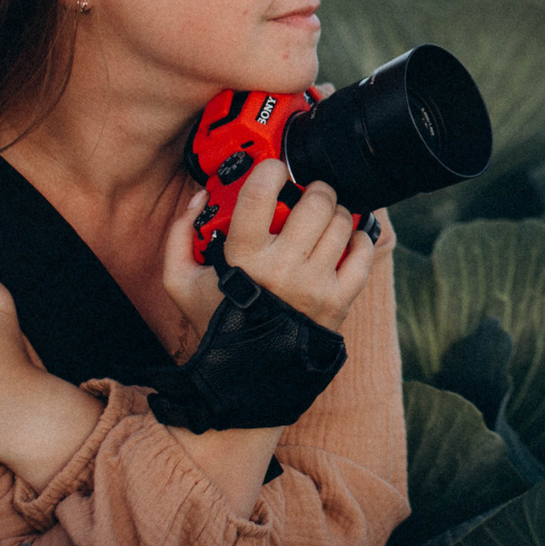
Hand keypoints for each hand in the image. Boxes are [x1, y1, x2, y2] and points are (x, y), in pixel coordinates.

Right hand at [161, 160, 385, 342]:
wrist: (248, 375)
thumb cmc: (217, 322)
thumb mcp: (180, 281)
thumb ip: (180, 234)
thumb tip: (202, 196)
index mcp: (243, 258)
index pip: (260, 194)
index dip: (270, 170)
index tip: (273, 170)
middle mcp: (283, 268)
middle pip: (314, 202)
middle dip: (312, 188)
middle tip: (306, 193)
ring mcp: (315, 285)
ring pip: (340, 223)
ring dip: (334, 212)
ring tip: (323, 219)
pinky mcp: (339, 300)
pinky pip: (364, 254)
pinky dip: (360, 239)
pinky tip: (346, 239)